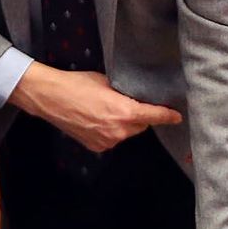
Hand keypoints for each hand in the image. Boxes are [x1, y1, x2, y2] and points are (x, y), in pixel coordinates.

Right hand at [9, 63, 180, 152]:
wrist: (51, 97)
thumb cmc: (77, 84)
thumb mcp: (106, 82)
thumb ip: (124, 93)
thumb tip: (135, 96)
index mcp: (125, 111)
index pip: (154, 116)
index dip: (167, 116)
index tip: (176, 116)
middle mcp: (119, 130)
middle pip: (140, 126)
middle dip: (137, 116)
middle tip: (122, 103)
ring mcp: (107, 141)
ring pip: (125, 133)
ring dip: (121, 125)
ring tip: (102, 111)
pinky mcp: (96, 147)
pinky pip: (111, 139)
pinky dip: (108, 131)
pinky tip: (94, 120)